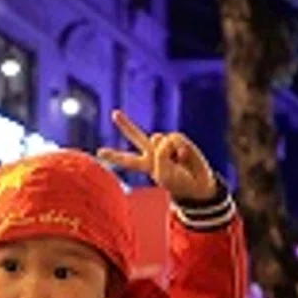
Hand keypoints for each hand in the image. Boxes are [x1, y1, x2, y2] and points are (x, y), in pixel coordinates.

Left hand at [98, 110, 218, 201]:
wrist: (197, 184)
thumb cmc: (179, 183)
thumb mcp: (164, 174)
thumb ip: (159, 154)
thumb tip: (162, 137)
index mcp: (146, 165)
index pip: (127, 160)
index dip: (114, 156)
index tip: (99, 152)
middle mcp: (153, 152)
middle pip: (136, 136)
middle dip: (126, 125)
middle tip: (114, 113)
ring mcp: (165, 144)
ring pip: (159, 138)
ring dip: (167, 151)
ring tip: (177, 163)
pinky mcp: (178, 139)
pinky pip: (174, 138)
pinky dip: (179, 148)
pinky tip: (184, 157)